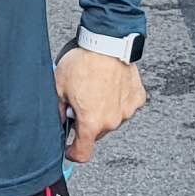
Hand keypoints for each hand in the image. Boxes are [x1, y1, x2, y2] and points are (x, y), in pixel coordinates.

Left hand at [54, 46, 145, 161]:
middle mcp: (112, 121)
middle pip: (96, 133)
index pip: (83, 153)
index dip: (73, 153)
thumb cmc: (83, 62)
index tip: (69, 149)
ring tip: (95, 89)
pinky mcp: (137, 98)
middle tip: (79, 102)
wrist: (107, 42)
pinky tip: (110, 85)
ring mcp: (127, 111)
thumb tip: (58, 122)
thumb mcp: (58, 87)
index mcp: (91, 122)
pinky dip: (117, 100)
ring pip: (111, 119)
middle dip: (86, 123)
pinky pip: (124, 106)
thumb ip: (57, 111)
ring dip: (102, 111)